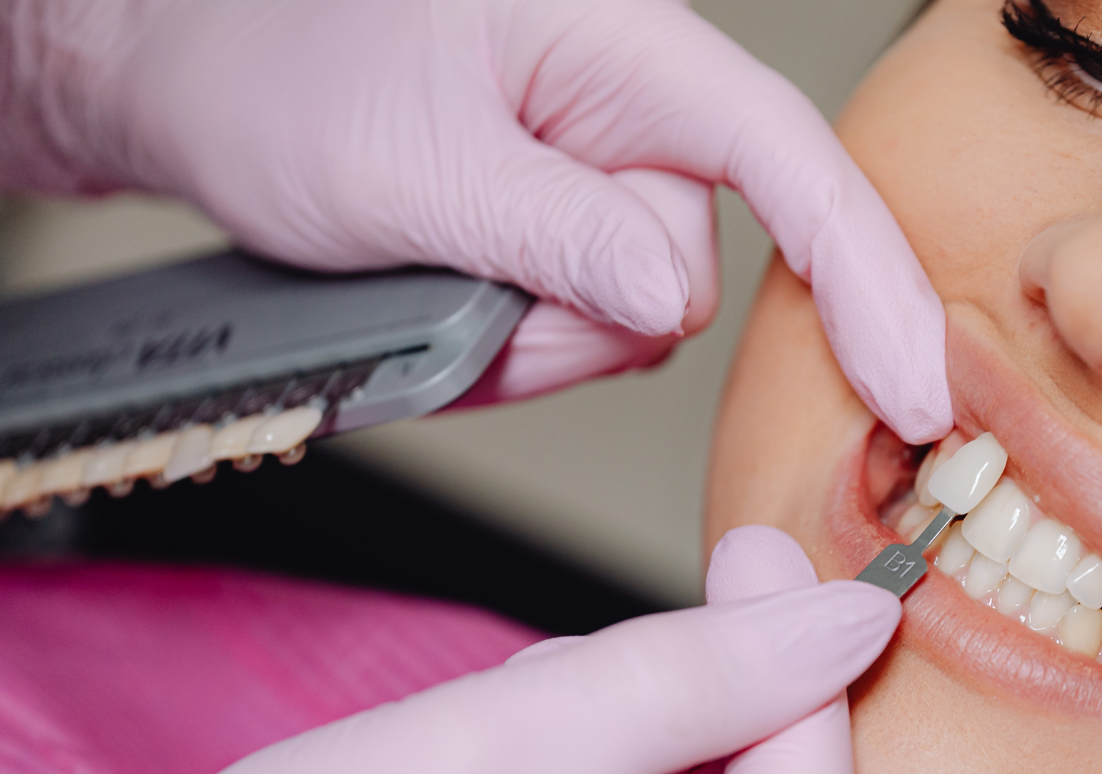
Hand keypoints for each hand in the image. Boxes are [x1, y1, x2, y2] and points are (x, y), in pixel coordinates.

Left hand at [0, 0, 950, 441]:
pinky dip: (504, 349)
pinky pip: (574, 338)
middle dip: (577, 320)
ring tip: (425, 276)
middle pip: (690, 280)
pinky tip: (436, 296)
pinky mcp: (565, 243)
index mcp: (628, 53)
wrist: (185, 80)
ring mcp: (600, 187)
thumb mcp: (407, 161)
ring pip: (625, 328)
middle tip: (459, 288)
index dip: (866, 280)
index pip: (790, 167)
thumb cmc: (275, 67)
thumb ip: (554, 231)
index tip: (915, 394)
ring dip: (525, 341)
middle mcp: (636, 120)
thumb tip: (670, 301)